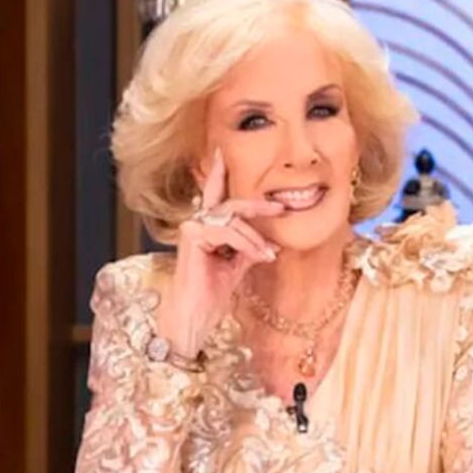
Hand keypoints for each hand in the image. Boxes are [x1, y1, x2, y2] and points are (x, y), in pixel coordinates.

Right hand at [157, 147, 283, 356]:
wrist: (194, 318)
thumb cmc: (210, 297)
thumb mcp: (236, 268)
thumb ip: (248, 250)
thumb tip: (269, 242)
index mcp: (205, 229)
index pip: (215, 196)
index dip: (218, 173)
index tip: (222, 153)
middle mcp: (197, 224)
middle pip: (230, 203)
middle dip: (257, 205)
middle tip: (279, 208)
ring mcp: (193, 229)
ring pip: (232, 219)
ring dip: (255, 237)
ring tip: (269, 254)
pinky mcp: (193, 237)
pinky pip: (228, 232)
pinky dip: (247, 243)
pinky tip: (260, 255)